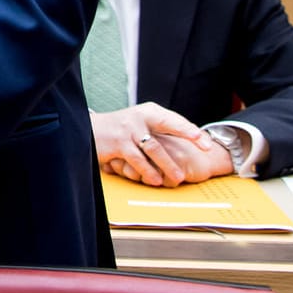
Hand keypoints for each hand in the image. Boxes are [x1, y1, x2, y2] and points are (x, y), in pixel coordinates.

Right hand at [90, 103, 220, 186]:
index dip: (191, 130)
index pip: (174, 119)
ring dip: (168, 165)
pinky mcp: (118, 144)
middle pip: (169, 125)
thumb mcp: (138, 123)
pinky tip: (155, 180)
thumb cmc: (118, 129)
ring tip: (178, 178)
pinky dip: (147, 171)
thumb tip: (189, 138)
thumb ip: (158, 130)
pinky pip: (137, 159)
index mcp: (148, 111)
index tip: (207, 143)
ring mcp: (128, 130)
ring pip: (154, 148)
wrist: (86, 128)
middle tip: (204, 152)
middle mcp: (139, 117)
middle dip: (188, 138)